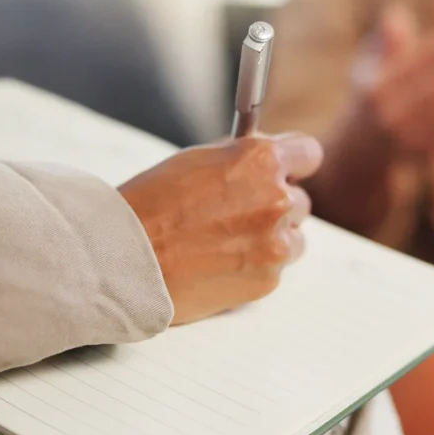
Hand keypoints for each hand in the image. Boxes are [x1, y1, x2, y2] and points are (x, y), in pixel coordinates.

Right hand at [119, 133, 322, 324]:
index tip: (288, 171)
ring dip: (270, 240)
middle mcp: (277, 199)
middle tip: (239, 216)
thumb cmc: (150, 205)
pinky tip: (218, 265)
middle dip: (275, 206)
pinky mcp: (267, 280)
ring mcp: (276, 243)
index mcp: (261, 160)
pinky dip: (253, 268)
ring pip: (293, 239)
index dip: (295, 164)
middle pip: (299, 201)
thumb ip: (240, 160)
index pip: (309, 154)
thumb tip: (265, 160)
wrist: (124, 259)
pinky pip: (273, 270)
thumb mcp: (197, 160)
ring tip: (225, 244)